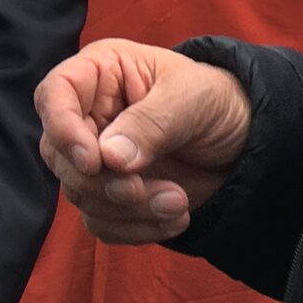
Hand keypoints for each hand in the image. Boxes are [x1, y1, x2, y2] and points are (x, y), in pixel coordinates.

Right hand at [33, 39, 252, 244]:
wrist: (246, 143)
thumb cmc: (217, 101)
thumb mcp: (193, 99)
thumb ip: (152, 123)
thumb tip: (108, 158)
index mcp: (101, 73)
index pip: (55, 93)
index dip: (63, 128)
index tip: (93, 162)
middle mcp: (90, 115)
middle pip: (60, 154)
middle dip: (101, 182)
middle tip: (143, 190)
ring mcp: (98, 158)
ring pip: (80, 195)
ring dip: (127, 209)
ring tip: (179, 202)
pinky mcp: (111, 195)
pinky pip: (101, 222)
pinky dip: (135, 229)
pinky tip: (176, 217)